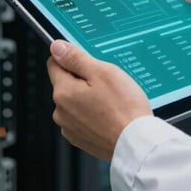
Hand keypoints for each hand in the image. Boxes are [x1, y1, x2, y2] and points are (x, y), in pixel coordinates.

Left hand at [46, 40, 152, 160]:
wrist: (136, 143)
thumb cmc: (123, 108)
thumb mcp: (103, 72)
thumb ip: (76, 58)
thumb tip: (57, 47)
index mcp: (63, 92)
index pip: (54, 63)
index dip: (71, 58)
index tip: (88, 62)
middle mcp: (60, 112)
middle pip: (65, 83)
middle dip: (82, 79)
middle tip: (106, 83)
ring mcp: (69, 128)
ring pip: (74, 101)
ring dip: (88, 97)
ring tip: (111, 101)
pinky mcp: (80, 139)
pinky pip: (81, 118)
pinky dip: (92, 114)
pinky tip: (109, 114)